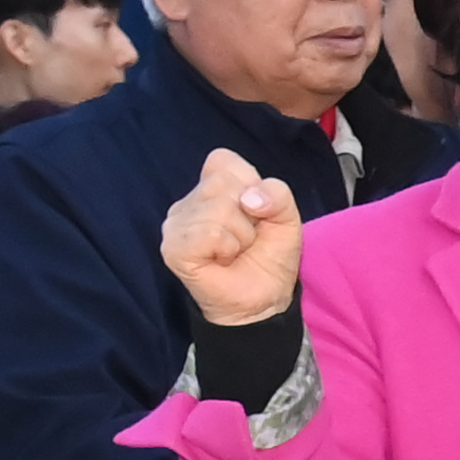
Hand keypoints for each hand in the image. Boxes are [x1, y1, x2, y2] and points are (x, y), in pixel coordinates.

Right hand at [160, 146, 306, 327]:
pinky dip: (226, 248)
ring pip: (219, 210)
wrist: (264, 298)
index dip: (250, 184)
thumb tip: (250, 198)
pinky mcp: (173, 248)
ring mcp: (176, 224)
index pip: (223, 160)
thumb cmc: (268, 256)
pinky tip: (222, 259)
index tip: (255, 212)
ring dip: (241, 236)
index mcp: (210, 186)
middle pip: (223, 184)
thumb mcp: (287, 218)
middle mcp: (188, 201)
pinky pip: (209, 233)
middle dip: (249, 215)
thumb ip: (278, 194)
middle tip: (246, 238)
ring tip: (235, 251)